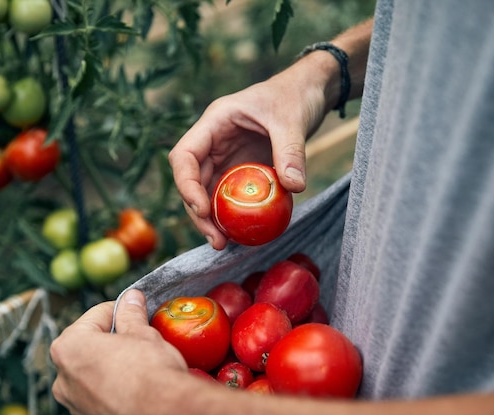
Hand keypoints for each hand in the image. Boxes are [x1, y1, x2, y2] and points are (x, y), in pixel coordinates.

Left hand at [50, 290, 188, 414]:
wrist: (163, 412)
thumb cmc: (149, 374)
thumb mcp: (142, 333)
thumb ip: (131, 313)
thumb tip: (131, 299)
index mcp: (69, 346)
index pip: (98, 314)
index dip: (122, 311)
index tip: (137, 312)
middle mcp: (63, 377)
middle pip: (90, 343)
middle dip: (114, 338)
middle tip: (140, 337)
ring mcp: (74, 402)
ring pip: (94, 369)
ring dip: (112, 362)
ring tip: (139, 362)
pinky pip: (99, 392)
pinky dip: (113, 385)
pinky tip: (135, 384)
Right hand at [169, 56, 334, 249]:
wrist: (308, 92)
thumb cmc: (295, 96)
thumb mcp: (292, 120)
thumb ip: (291, 151)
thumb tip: (294, 187)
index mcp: (214, 123)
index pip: (185, 156)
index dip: (186, 185)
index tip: (203, 210)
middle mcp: (214, 143)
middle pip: (192, 181)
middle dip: (198, 213)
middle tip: (216, 240)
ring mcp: (227, 158)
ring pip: (208, 192)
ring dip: (212, 219)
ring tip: (224, 244)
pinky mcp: (242, 170)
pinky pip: (231, 196)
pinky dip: (232, 214)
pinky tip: (242, 233)